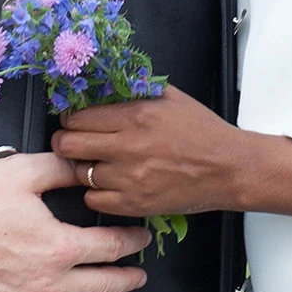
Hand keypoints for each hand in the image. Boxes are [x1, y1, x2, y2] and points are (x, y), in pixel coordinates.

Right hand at [0, 152, 150, 291]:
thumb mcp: (21, 172)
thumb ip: (61, 168)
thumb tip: (89, 166)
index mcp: (58, 247)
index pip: (109, 249)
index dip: (131, 243)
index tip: (141, 238)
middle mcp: (49, 285)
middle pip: (102, 288)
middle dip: (127, 280)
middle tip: (139, 274)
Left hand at [53, 86, 245, 216]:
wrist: (228, 168)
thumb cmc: (202, 131)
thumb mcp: (169, 97)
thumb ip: (134, 90)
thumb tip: (102, 87)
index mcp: (136, 116)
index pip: (78, 117)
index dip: (69, 118)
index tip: (71, 120)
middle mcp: (129, 148)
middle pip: (69, 145)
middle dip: (64, 141)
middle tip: (69, 140)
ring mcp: (130, 179)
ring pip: (80, 174)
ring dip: (82, 167)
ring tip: (94, 162)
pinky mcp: (135, 205)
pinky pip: (94, 201)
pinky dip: (96, 192)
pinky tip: (108, 183)